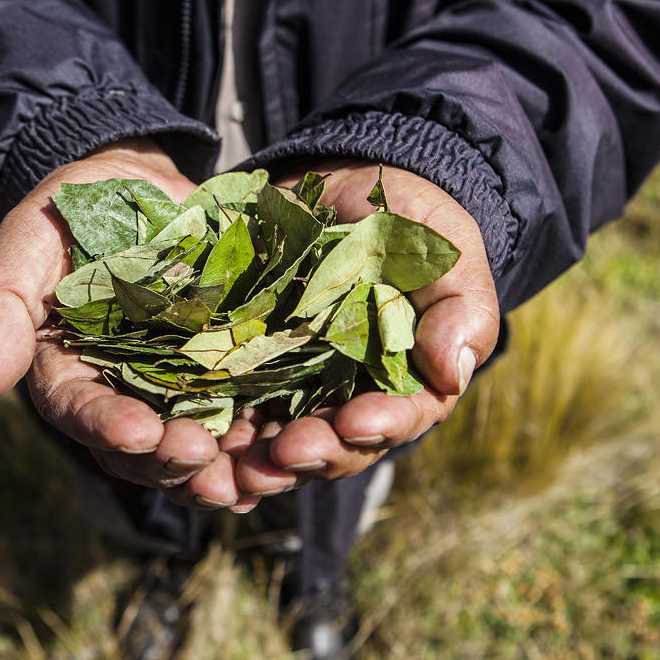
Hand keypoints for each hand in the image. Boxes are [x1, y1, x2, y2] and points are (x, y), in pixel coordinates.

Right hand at [0, 139, 258, 512]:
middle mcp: (123, 391)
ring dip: (220, 468)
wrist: (139, 189)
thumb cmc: (74, 212)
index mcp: (68, 370)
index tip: (138, 433)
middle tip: (201, 458)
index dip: (106, 426)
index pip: (79, 409)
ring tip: (249, 477)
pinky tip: (283, 450)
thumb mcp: (28, 239)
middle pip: (140, 446)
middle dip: (169, 459)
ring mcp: (177, 385)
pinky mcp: (225, 368)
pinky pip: (243, 412)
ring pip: (193, 444)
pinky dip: (260, 438)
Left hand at [221, 162, 500, 494]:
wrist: (343, 191)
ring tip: (235, 468)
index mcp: (405, 381)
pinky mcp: (250, 366)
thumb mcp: (444, 253)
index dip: (378, 427)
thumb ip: (459, 309)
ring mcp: (296, 385)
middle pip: (335, 445)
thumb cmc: (408, 225)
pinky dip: (218, 433)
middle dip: (312, 453)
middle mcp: (350, 396)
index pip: (398, 417)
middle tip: (286, 453)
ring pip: (280, 441)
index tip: (354, 422)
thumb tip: (453, 372)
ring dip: (261, 461)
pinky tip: (200, 446)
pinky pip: (232, 409)